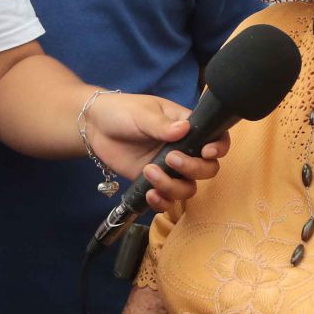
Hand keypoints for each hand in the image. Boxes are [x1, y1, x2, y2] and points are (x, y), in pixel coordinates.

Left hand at [83, 91, 228, 208]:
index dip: (219, 148)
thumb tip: (184, 129)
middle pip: (207, 169)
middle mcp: (183, 150)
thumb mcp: (143, 113)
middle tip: (170, 158)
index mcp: (187, 127)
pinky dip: (162, 202)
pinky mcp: (153, 183)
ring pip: (188, 188)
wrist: (94, 127)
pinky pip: (167, 200)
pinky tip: (150, 194)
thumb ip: (162, 124)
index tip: (207, 152)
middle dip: (194, 168)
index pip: (215, 138)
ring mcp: (169, 169)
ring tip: (149, 172)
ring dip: (172, 186)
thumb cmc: (122, 112)